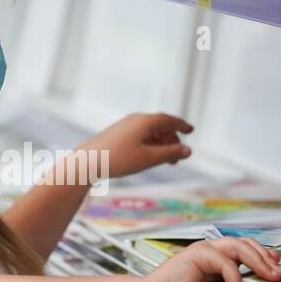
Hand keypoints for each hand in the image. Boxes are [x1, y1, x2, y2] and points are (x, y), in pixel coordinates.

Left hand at [78, 112, 193, 181]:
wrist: (88, 161)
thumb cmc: (119, 159)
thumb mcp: (149, 158)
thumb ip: (170, 153)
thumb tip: (188, 150)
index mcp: (146, 122)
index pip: (169, 120)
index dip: (182, 126)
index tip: (191, 130)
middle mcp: (136, 120)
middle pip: (160, 127)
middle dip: (172, 141)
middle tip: (178, 158)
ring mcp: (126, 126)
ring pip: (150, 132)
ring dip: (161, 145)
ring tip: (165, 161)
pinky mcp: (118, 133)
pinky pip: (140, 135)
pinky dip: (149, 145)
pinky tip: (149, 157)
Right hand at [141, 237, 280, 281]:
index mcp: (216, 268)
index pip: (246, 256)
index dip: (264, 260)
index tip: (279, 271)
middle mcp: (212, 257)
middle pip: (247, 246)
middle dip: (267, 259)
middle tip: (280, 273)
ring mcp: (205, 253)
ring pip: (240, 246)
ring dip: (259, 260)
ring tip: (270, 275)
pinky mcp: (197, 253)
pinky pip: (226, 260)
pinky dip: (235, 276)